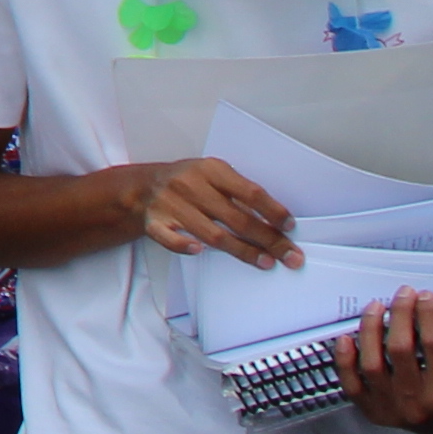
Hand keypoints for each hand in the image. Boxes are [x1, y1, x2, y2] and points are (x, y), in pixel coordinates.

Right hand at [129, 155, 298, 266]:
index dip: (273, 211)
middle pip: (237, 218)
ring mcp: (172, 205)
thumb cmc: (187, 182)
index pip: (249, 192)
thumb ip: (238, 192)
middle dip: (268, 239)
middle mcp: (191, 186)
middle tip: (289, 256)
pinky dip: (183, 245)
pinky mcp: (155, 223)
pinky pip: (169, 238)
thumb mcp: (213, 174)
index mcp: (210, 170)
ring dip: (242, 250)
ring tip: (266, 262)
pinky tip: (199, 251)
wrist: (142, 186)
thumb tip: (276, 220)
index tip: (290, 227)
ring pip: (212, 233)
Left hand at [335, 287, 432, 433]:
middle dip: (400, 315)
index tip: (427, 296)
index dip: (427, 317)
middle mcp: (417, 406)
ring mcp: (392, 411)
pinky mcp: (374, 412)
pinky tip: (346, 338)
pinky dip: (344, 362)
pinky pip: (352, 386)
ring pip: (372, 364)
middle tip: (404, 293)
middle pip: (400, 350)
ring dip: (370, 330)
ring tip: (376, 305)